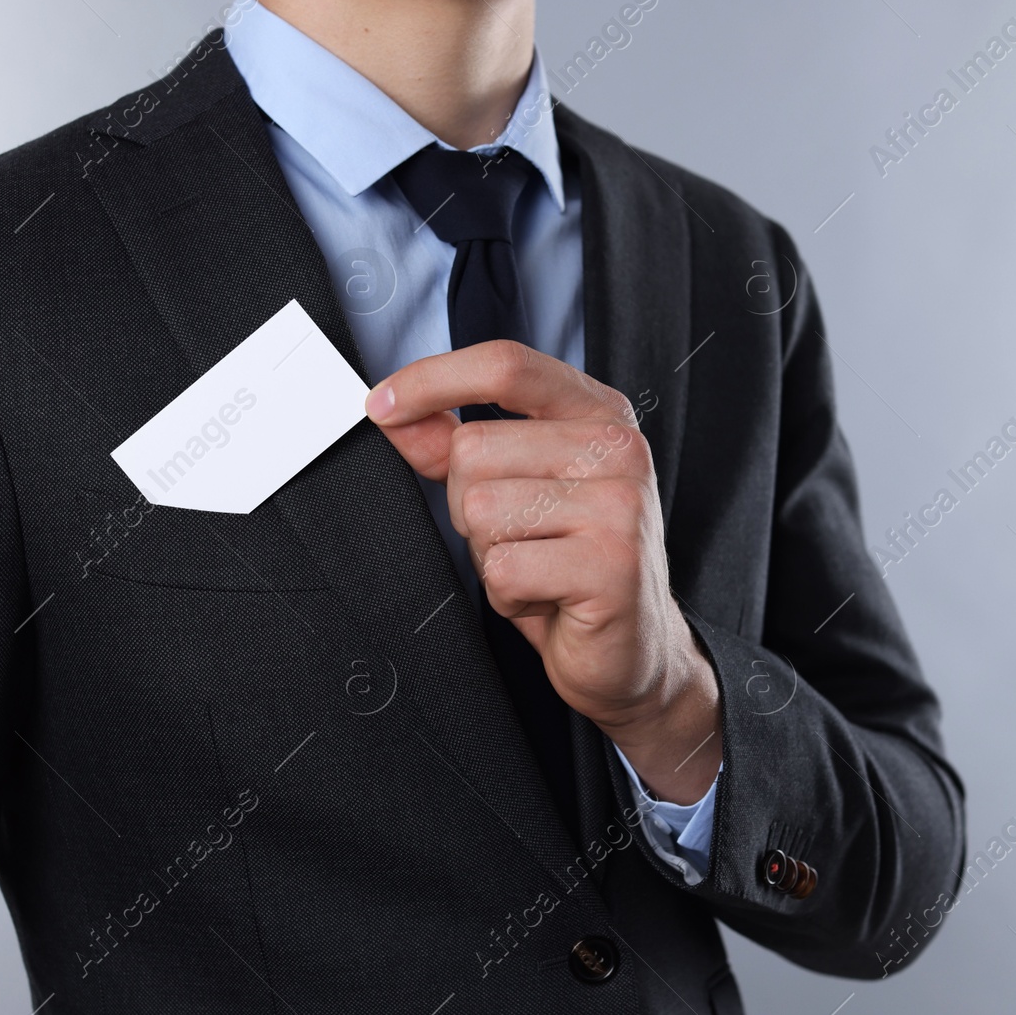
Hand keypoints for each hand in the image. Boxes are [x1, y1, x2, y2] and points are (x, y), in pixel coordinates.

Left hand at [365, 341, 720, 804]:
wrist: (633, 650)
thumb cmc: (571, 565)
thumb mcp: (514, 489)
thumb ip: (454, 445)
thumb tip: (393, 411)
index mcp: (599, 412)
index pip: (506, 365)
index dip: (433, 379)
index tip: (382, 404)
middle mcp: (620, 447)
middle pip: (475, 449)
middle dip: (470, 508)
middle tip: (523, 540)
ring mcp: (622, 504)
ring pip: (482, 509)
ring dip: (490, 555)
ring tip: (539, 569)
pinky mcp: (612, 564)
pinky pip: (503, 568)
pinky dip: (507, 597)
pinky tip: (548, 599)